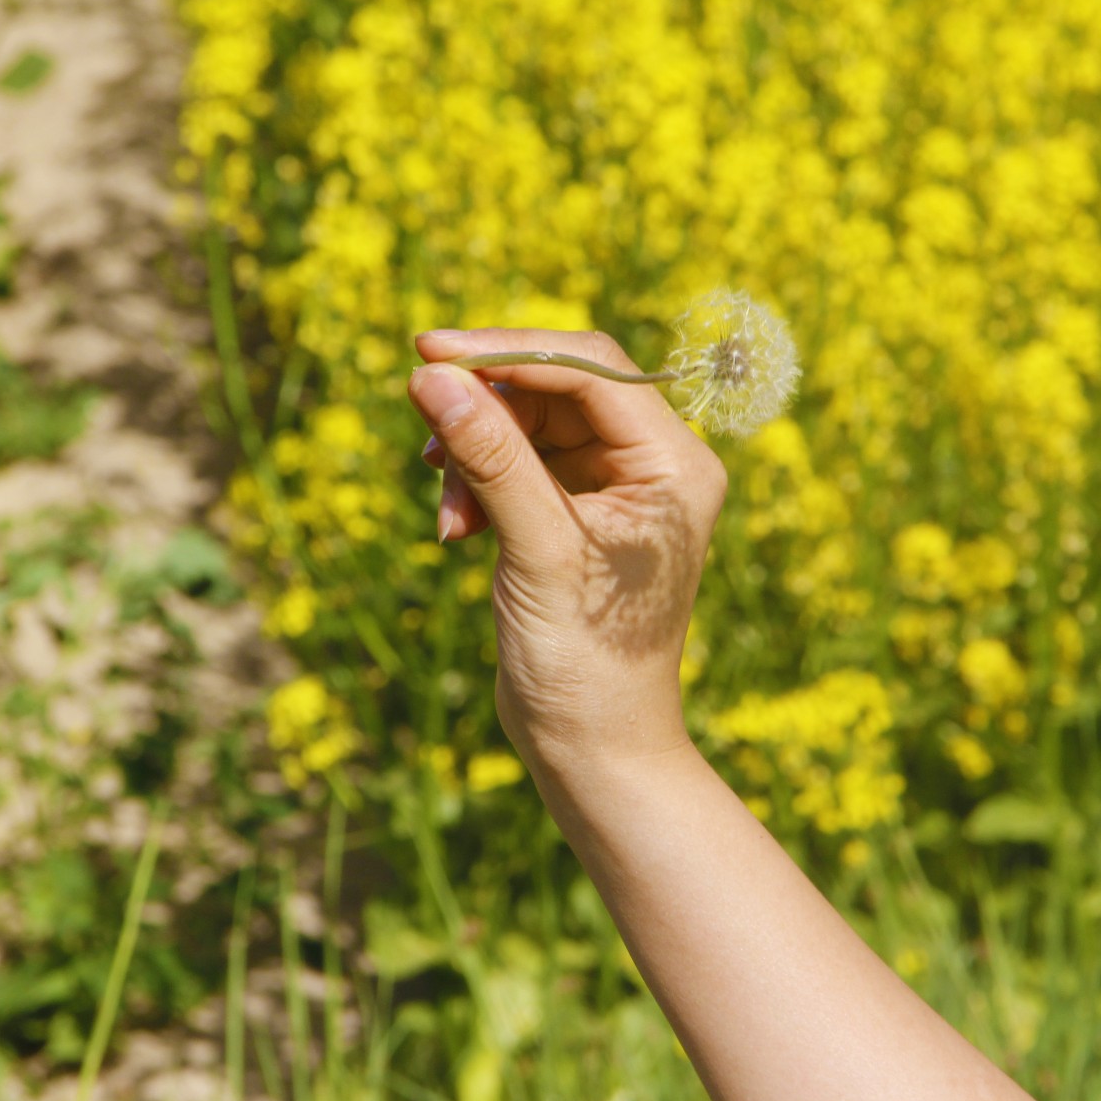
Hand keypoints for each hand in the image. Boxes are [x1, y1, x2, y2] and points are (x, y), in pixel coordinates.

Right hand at [406, 329, 727, 769]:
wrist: (593, 749)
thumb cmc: (587, 662)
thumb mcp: (535, 549)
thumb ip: (490, 457)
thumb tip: (431, 378)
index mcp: (675, 464)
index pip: (590, 369)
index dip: (508, 352)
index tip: (428, 350)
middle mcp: (655, 465)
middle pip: (557, 388)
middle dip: (487, 411)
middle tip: (425, 433)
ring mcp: (615, 489)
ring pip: (528, 426)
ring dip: (476, 455)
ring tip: (447, 513)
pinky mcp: (577, 514)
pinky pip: (518, 465)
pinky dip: (479, 486)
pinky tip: (456, 531)